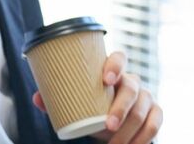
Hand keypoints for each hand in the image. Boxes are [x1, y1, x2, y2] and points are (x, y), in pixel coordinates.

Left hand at [33, 51, 161, 143]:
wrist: (113, 123)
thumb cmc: (92, 108)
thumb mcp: (77, 104)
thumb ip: (58, 100)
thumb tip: (37, 97)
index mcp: (113, 72)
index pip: (120, 57)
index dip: (116, 65)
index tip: (106, 80)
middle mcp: (132, 81)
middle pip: (133, 88)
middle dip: (121, 108)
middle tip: (107, 126)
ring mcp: (146, 96)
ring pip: (144, 109)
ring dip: (131, 129)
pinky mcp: (155, 112)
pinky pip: (155, 123)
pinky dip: (144, 137)